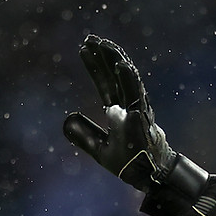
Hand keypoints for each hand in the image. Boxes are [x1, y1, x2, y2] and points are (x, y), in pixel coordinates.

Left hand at [63, 34, 176, 190]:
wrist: (150, 177)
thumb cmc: (130, 163)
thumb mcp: (100, 150)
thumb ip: (84, 136)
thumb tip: (66, 120)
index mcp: (119, 112)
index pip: (106, 83)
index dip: (95, 67)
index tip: (84, 48)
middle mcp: (130, 106)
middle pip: (116, 76)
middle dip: (104, 57)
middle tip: (91, 38)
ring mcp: (138, 110)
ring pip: (127, 80)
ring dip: (115, 62)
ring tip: (103, 45)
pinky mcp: (144, 117)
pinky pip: (137, 95)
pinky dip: (129, 80)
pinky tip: (122, 64)